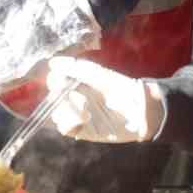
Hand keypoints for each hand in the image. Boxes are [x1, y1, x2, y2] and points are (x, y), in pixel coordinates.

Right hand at [46, 56, 162, 142]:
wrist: (139, 110)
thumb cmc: (121, 88)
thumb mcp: (98, 74)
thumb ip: (75, 67)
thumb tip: (52, 62)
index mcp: (78, 84)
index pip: (55, 82)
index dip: (54, 82)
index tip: (58, 80)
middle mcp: (76, 99)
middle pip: (53, 99)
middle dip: (60, 98)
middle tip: (74, 96)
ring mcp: (79, 115)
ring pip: (57, 114)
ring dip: (66, 111)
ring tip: (84, 112)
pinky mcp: (84, 131)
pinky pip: (66, 129)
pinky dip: (69, 123)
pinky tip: (84, 119)